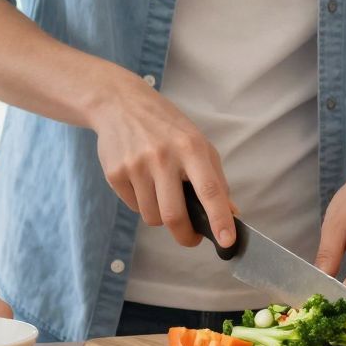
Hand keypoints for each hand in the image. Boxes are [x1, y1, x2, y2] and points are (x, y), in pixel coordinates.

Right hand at [88, 71, 234, 248]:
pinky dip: (142, 203)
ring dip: (161, 216)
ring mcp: (136, 166)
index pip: (210, 190)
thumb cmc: (166, 127)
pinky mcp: (114, 173)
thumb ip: (215, 179)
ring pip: (152, 217)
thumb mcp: (197, 143)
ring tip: (161, 192)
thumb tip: (231, 213)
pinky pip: (134, 207)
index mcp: (191, 148)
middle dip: (185, 236)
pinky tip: (141, 180)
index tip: (227, 241)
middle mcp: (163, 157)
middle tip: (191, 238)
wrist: (120, 104)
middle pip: (174, 215)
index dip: (220, 219)